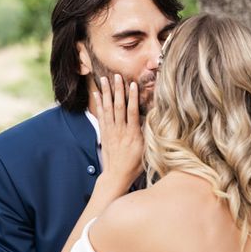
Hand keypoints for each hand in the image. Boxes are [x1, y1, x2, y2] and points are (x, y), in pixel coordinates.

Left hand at [94, 74, 143, 193]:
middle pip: (118, 106)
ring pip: (107, 109)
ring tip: (104, 79)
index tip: (133, 84)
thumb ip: (148, 133)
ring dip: (106, 93)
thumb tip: (153, 118)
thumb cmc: (135, 164)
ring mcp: (110, 131)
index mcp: (132, 134)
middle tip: (116, 76)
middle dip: (117, 90)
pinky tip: (97, 94)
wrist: (117, 175)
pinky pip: (100, 116)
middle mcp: (120, 131)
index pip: (132, 112)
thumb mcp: (146, 150)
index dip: (133, 97)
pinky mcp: (104, 133)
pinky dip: (98, 104)